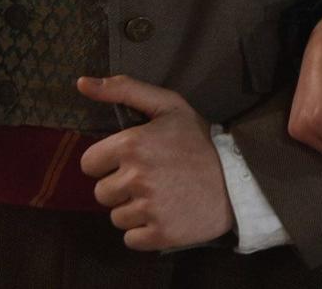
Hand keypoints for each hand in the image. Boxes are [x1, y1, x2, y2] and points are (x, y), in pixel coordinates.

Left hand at [76, 75, 233, 250]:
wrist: (240, 179)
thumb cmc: (199, 141)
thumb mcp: (168, 105)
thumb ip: (124, 90)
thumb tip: (81, 82)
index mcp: (132, 144)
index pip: (89, 164)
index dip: (108, 162)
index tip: (133, 160)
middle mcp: (136, 177)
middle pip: (101, 193)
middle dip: (122, 187)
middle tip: (153, 178)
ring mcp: (148, 208)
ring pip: (116, 217)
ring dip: (134, 209)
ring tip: (163, 196)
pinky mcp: (159, 235)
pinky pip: (131, 238)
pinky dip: (145, 231)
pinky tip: (166, 214)